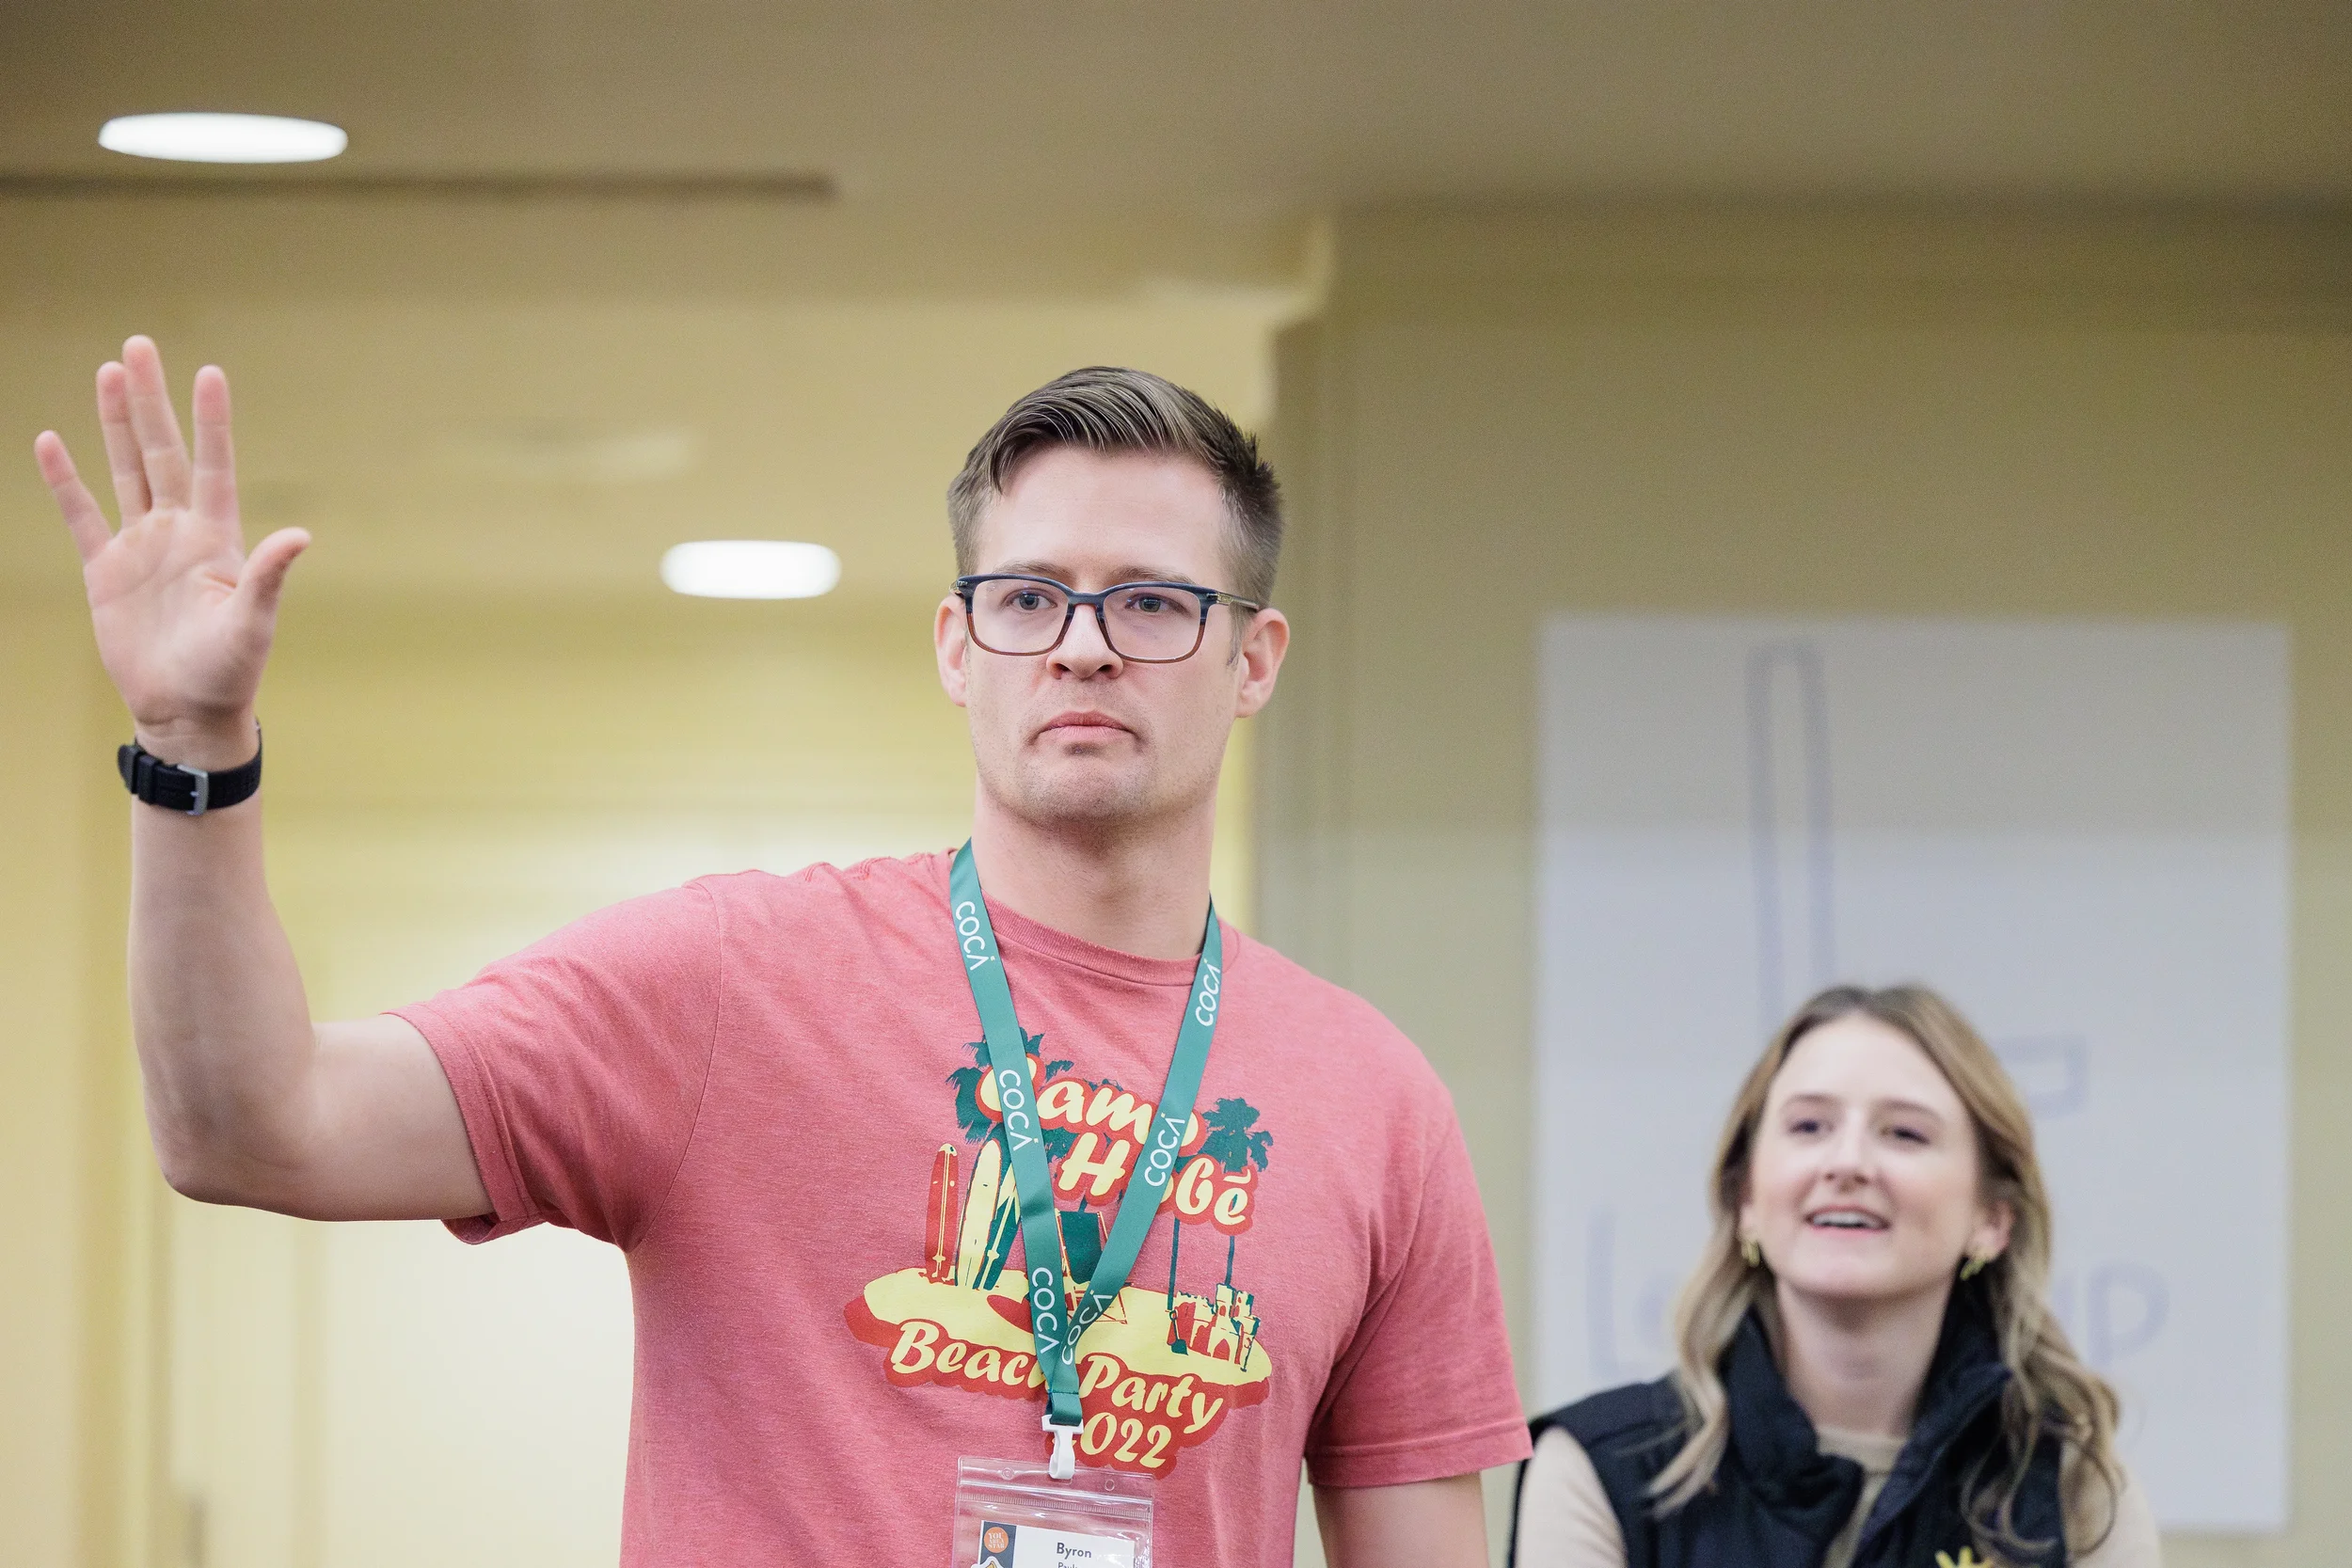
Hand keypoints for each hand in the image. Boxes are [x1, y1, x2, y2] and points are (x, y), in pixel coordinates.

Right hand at [33, 336, 306, 767]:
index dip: (210, 421)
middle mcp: (179, 532)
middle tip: (139, 345)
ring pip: (125, 470)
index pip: (213, 465)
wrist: (186, 711)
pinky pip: (81, 516)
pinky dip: (65, 481)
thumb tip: (300, 536)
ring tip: (108, 372)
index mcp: (218, 539)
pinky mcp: (106, 571)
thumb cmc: (230, 672)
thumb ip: (268, 576)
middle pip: (162, 452)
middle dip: (152, 400)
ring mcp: (141, 547)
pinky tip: (52, 441)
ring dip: (116, 423)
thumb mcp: (252, 623)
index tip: (209, 371)